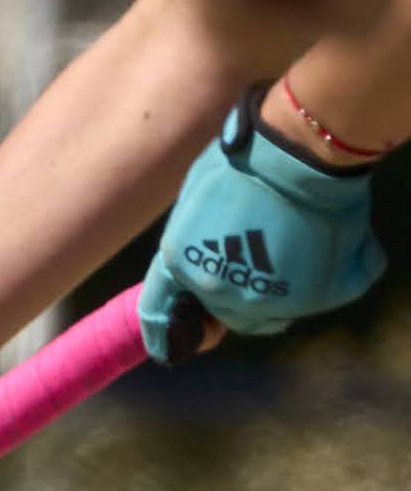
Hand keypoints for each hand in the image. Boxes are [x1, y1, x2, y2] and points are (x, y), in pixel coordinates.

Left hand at [138, 97, 388, 362]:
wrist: (297, 154)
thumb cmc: (242, 162)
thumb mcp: (195, 200)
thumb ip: (194, 240)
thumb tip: (206, 255)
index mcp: (180, 265)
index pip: (160, 316)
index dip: (169, 331)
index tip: (183, 337)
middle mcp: (220, 291)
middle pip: (226, 315)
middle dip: (239, 296)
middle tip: (261, 259)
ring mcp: (269, 299)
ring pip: (271, 314)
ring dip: (280, 292)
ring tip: (296, 248)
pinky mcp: (315, 298)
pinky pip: (320, 298)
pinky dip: (327, 278)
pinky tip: (330, 243)